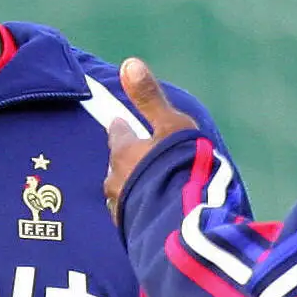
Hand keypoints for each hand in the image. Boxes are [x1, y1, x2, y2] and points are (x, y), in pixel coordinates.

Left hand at [103, 57, 196, 215]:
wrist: (181, 224)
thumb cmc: (180, 168)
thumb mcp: (172, 126)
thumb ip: (150, 98)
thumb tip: (128, 63)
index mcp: (124, 154)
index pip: (117, 136)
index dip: (122, 129)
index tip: (122, 124)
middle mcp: (115, 182)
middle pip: (119, 165)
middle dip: (130, 160)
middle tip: (146, 158)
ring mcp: (120, 210)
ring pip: (124, 191)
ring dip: (135, 187)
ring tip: (153, 187)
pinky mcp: (129, 232)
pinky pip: (134, 214)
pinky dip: (142, 208)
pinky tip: (154, 211)